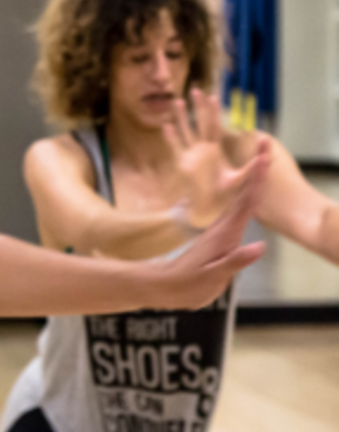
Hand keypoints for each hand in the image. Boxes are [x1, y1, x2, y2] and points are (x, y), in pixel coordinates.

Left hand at [154, 136, 269, 309]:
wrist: (165, 286)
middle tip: (267, 145)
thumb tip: (261, 246)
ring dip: (253, 181)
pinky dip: (246, 198)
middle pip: (245, 195)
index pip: (245, 203)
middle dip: (257, 171)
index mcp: (224, 235)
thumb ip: (235, 261)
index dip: (256, 180)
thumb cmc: (188, 285)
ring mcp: (221, 232)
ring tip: (262, 161)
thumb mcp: (213, 277)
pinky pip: (237, 213)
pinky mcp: (219, 238)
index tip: (265, 158)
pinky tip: (250, 195)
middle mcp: (223, 228)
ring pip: (241, 202)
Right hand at [163, 88, 258, 228]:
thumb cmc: (224, 192)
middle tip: (195, 90)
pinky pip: (176, 147)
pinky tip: (166, 126)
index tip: (213, 96)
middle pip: (199, 123)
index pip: (214, 126)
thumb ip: (252, 167)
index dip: (213, 112)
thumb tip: (265, 156)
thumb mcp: (241, 178)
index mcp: (214, 148)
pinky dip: (171, 137)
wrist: (210, 206)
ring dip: (181, 117)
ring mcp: (190, 154)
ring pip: (185, 131)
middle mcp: (202, 148)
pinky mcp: (182, 163)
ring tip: (176, 102)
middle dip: (197, 107)